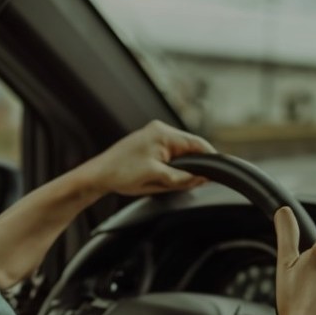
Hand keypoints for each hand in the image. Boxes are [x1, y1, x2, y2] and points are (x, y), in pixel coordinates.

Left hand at [84, 120, 214, 196]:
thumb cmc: (121, 173)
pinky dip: (170, 168)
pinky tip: (162, 179)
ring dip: (180, 169)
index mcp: (163, 133)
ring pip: (179, 155)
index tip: (219, 172)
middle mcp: (159, 131)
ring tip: (167, 182)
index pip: (198, 143)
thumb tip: (203, 178)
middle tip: (193, 183)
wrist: (96, 176)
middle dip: (193, 167)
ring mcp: (153, 137)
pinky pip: (168, 157)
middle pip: (189, 149)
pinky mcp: (148, 146)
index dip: (211, 158)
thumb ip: (182, 178)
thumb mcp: (156, 178)